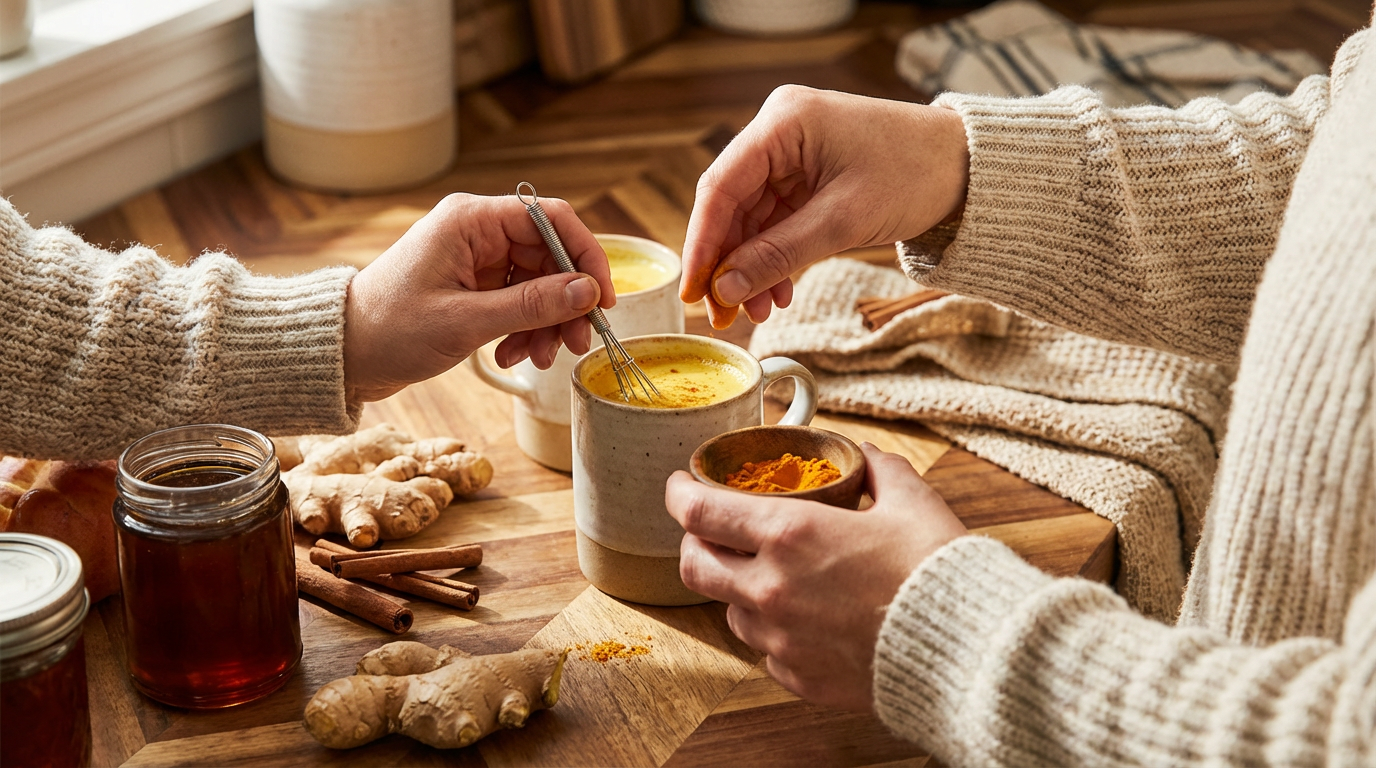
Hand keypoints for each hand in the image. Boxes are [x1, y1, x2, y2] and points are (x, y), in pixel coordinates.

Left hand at [343, 193, 614, 401]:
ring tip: (539, 358)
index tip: (602, 299)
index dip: (585, 255)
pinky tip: (514, 355)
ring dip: (547, 322)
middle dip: (567, 302)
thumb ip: (531, 305)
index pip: (551, 218)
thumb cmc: (389, 329)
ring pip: (539, 282)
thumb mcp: (465, 321)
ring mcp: (475, 259)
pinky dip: (525, 329)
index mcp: (470, 220)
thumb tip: (587, 292)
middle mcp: (476, 231)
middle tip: (576, 343)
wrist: (344, 355)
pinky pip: (519, 301)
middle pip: (550, 256)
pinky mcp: (473, 285)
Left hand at [666, 443, 966, 709]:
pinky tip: (799, 615)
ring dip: (736, 586)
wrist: (966, 651)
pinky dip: (772, 627)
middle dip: (693, 542)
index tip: (681, 484)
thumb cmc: (937, 572)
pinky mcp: (798, 676)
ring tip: (765, 572)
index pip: (700, 512)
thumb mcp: (911, 501)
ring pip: (729, 609)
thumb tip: (864, 457)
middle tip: (710, 529)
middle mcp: (771, 588)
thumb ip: (878, 470)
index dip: (680, 493)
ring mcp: (780, 638)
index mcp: (790, 535)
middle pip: (694, 564)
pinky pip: (765, 649)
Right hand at [681, 85, 968, 327]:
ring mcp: (792, 153)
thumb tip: (724, 290)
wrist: (968, 166)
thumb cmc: (914, 174)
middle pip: (730, 204)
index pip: (720, 187)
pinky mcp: (806, 175)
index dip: (702, 244)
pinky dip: (774, 256)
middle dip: (728, 263)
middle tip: (723, 313)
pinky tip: (778, 290)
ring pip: (751, 218)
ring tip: (758, 309)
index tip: (693, 291)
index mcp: (783, 123)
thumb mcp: (842, 221)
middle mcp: (779, 131)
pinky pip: (775, 220)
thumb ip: (778, 255)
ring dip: (751, 266)